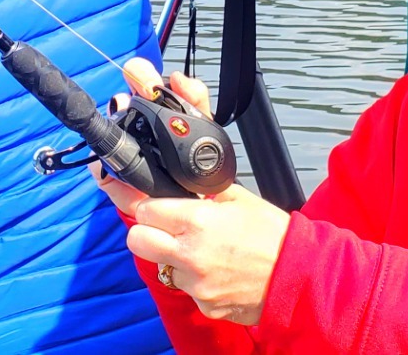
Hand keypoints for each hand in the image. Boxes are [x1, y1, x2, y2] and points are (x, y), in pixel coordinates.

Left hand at [88, 58, 289, 325]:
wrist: (300, 278)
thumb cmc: (272, 231)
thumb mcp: (236, 194)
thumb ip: (200, 172)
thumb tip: (183, 103)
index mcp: (198, 220)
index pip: (141, 205)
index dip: (121, 190)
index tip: (106, 176)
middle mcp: (190, 254)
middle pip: (136, 237)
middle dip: (146, 225)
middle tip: (166, 217)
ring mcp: (194, 283)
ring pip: (157, 262)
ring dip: (167, 251)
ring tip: (196, 243)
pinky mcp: (202, 304)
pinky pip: (181, 284)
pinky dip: (191, 274)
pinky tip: (215, 266)